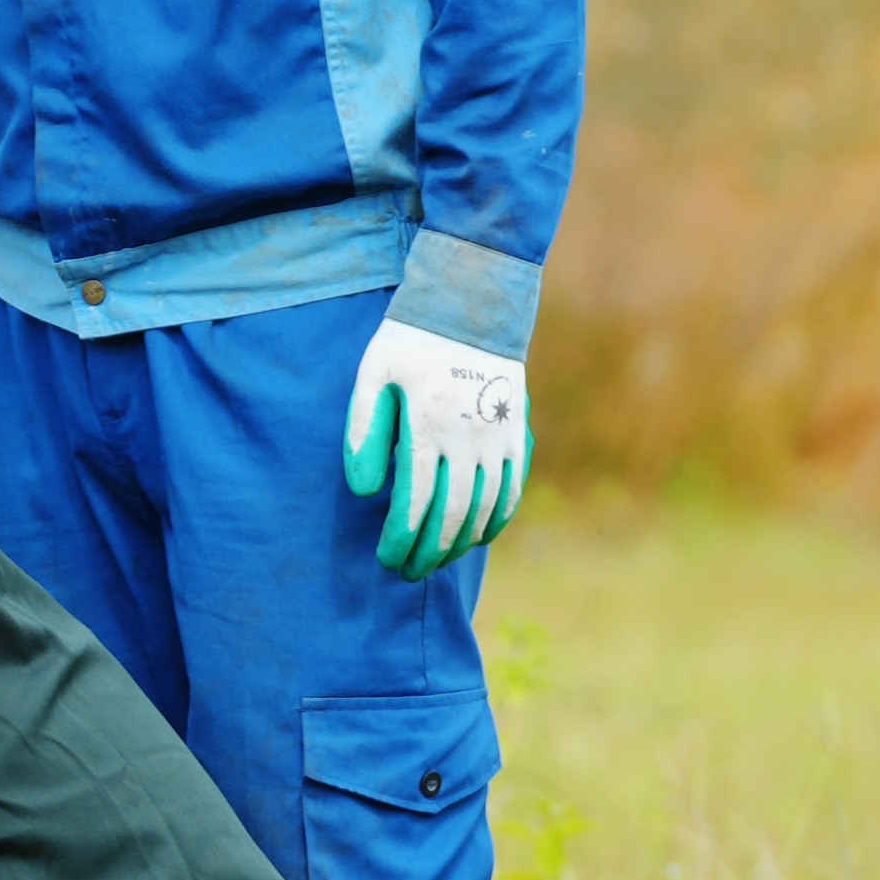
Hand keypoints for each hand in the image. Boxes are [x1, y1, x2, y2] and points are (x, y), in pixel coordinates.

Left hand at [340, 317, 528, 579]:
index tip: (385, 557)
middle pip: (451, 515)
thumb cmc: (410, 342)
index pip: (415, 503)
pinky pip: (511, 489)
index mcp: (428, 427)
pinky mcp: (515, 434)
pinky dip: (495, 519)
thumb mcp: (373, 376)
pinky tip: (476, 537)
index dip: (400, 538)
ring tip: (436, 561)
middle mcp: (468, 439)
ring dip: (459, 543)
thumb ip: (364, 432)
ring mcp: (497, 438)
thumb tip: (364, 491)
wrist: (471, 306)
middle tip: (406, 572)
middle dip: (428, 551)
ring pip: (484, 509)